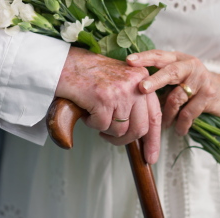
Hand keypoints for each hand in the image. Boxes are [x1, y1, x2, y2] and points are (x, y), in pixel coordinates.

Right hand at [55, 47, 161, 163]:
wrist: (65, 63)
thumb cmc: (89, 74)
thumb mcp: (120, 82)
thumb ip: (134, 102)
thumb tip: (142, 135)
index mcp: (143, 78)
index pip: (154, 114)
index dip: (154, 139)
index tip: (150, 157)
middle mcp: (136, 84)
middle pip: (140, 128)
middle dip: (125, 140)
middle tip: (110, 139)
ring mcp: (121, 91)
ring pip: (120, 130)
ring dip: (104, 129)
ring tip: (94, 114)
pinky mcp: (104, 99)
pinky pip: (102, 126)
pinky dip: (91, 123)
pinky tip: (86, 110)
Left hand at [127, 50, 219, 135]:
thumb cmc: (193, 85)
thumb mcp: (178, 77)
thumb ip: (160, 78)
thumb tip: (131, 88)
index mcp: (178, 58)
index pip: (159, 55)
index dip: (144, 58)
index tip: (129, 61)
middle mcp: (190, 65)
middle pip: (170, 72)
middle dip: (154, 81)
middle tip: (141, 88)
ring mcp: (201, 79)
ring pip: (177, 97)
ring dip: (167, 114)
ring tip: (163, 125)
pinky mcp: (209, 95)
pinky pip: (189, 113)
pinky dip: (181, 124)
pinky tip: (178, 130)